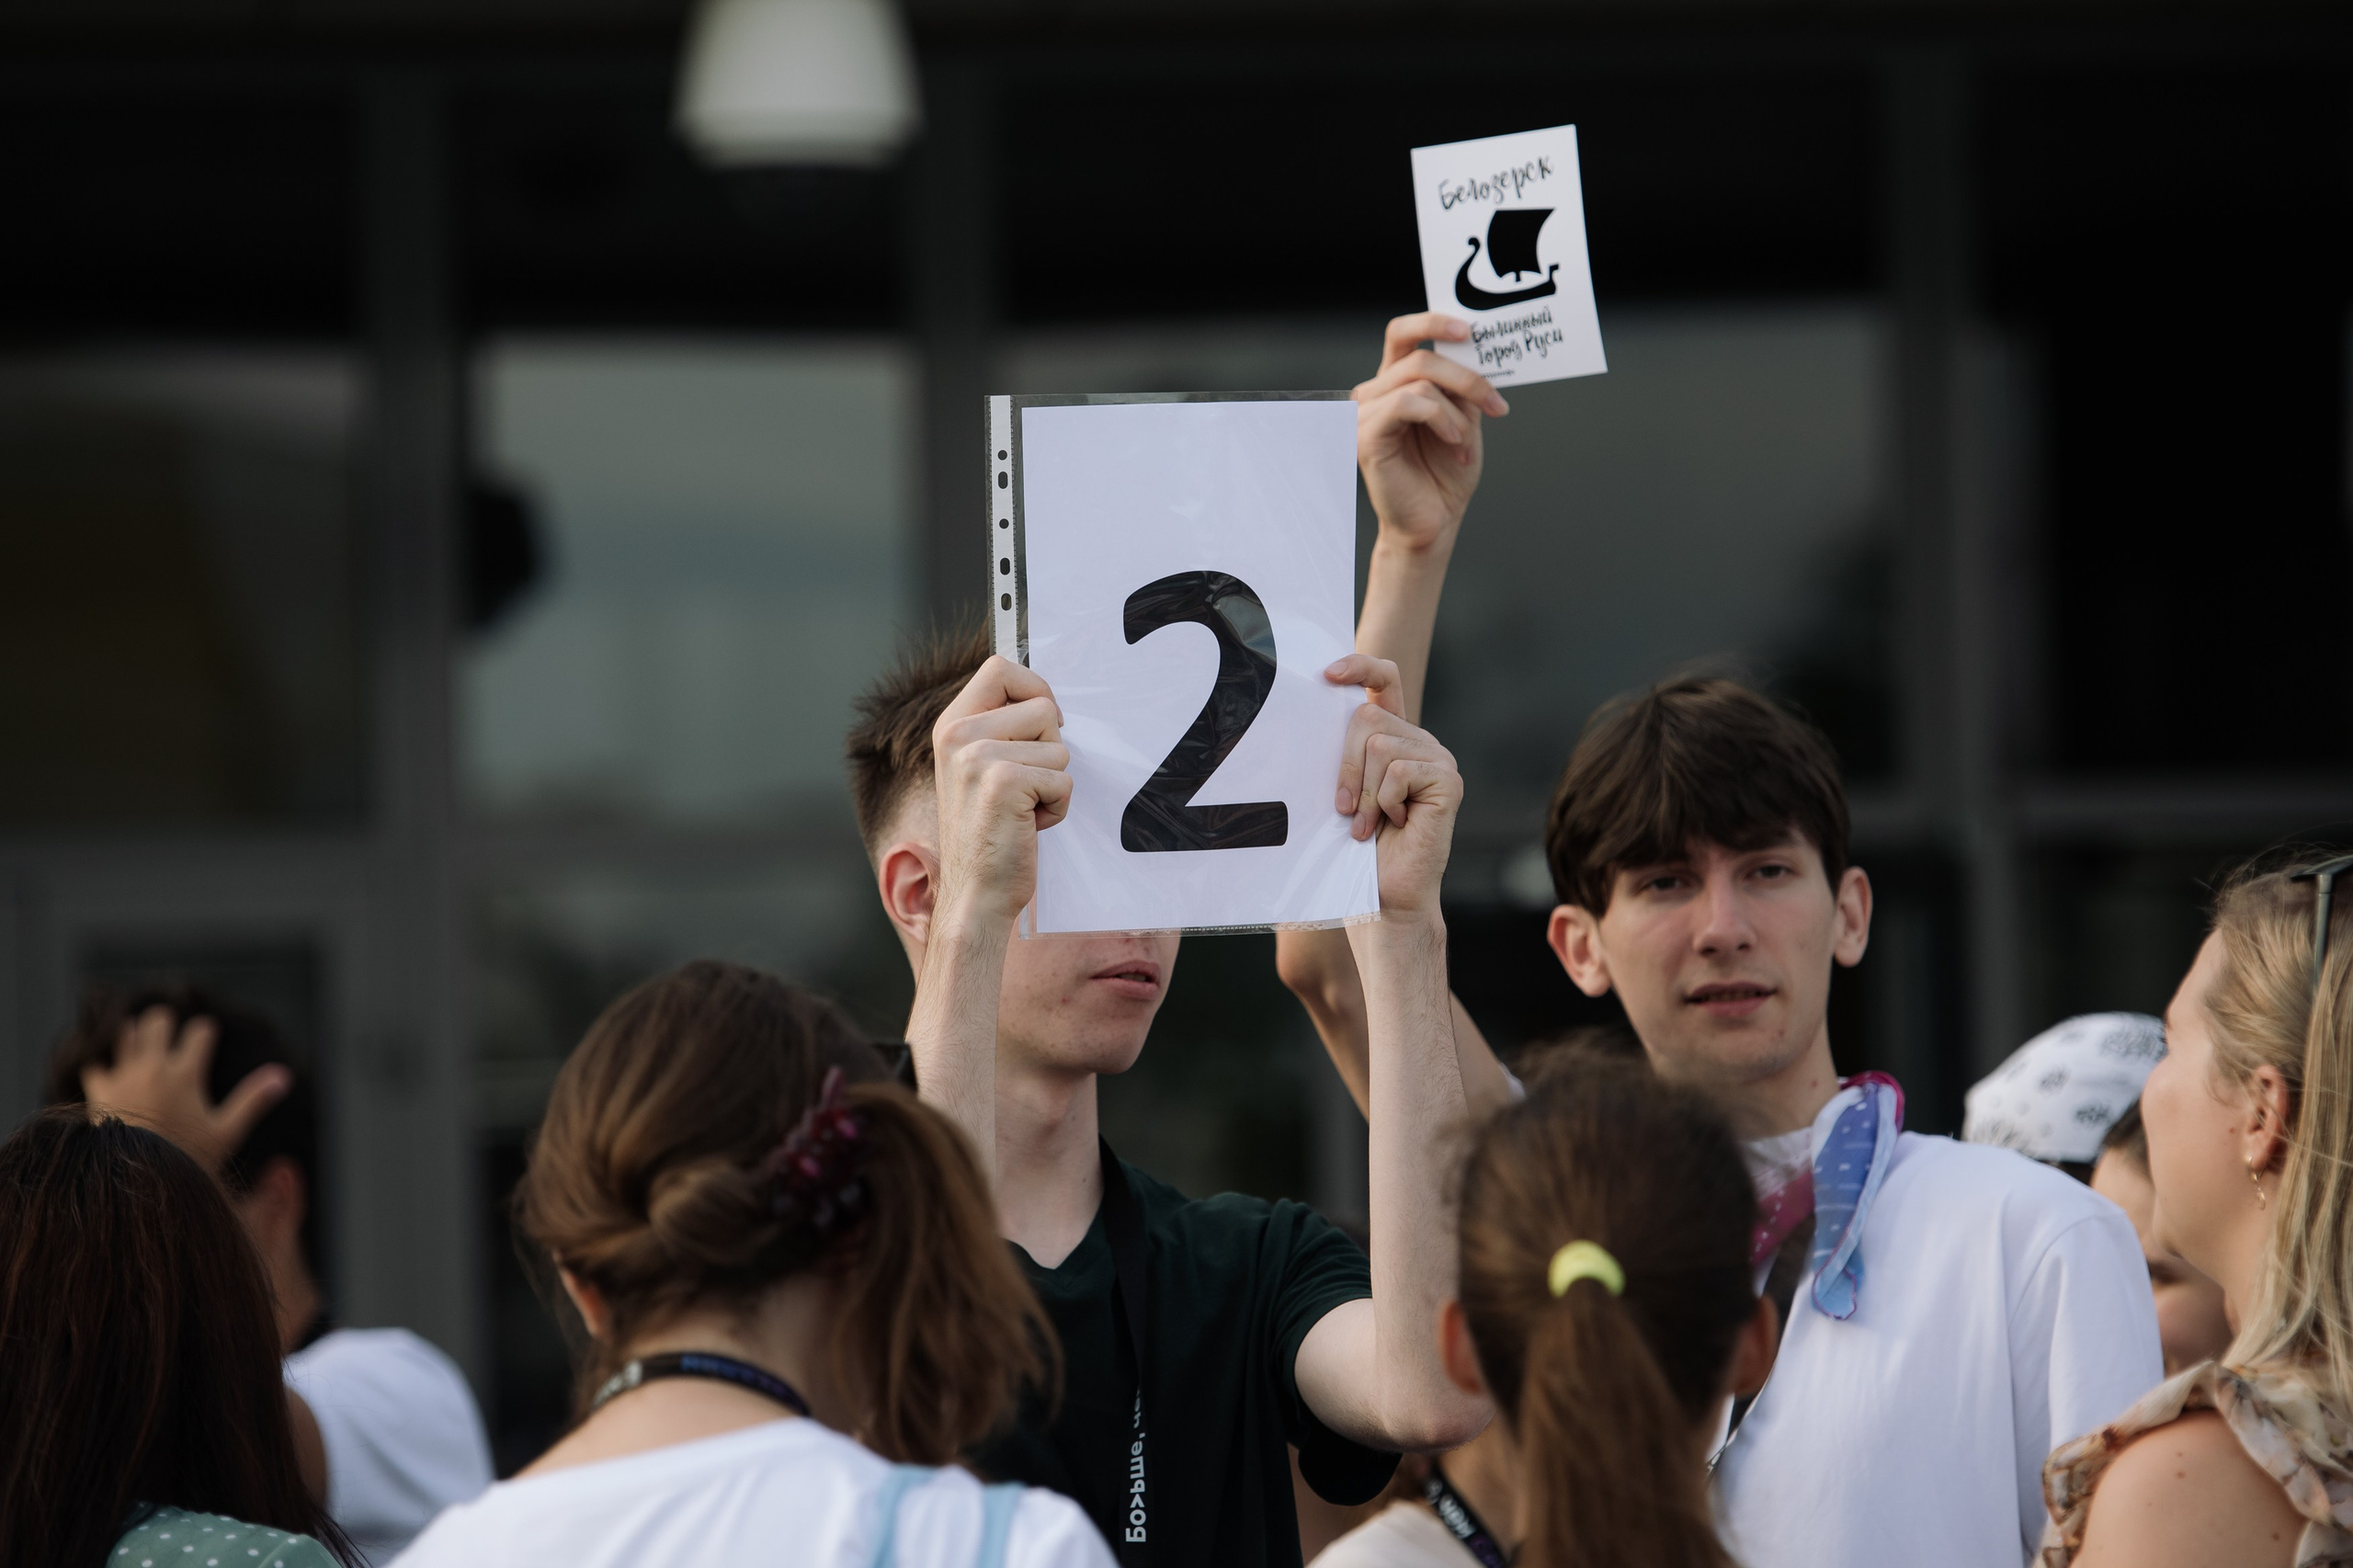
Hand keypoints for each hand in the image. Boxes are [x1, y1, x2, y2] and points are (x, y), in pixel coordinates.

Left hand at [81, 1006, 289, 1175]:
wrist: (134, 1179)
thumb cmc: (185, 1157)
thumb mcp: (226, 1132)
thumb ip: (253, 1100)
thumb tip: (284, 1075)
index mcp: (186, 1073)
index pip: (199, 1032)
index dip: (205, 1033)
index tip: (207, 1040)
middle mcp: (153, 1067)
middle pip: (158, 1021)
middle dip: (167, 1024)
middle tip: (171, 1037)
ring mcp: (123, 1075)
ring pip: (126, 1033)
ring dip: (136, 1034)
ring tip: (144, 1045)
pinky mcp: (99, 1089)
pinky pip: (94, 1061)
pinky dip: (103, 1060)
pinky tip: (111, 1069)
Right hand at [929, 655, 1072, 930]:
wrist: (975, 893)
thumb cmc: (989, 833)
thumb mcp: (980, 768)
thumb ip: (1001, 730)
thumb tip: (1049, 702)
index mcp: (951, 725)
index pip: (999, 667)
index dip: (1034, 688)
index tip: (1042, 722)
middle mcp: (958, 735)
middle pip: (1043, 706)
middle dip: (1050, 747)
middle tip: (1024, 785)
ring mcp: (978, 757)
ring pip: (1059, 746)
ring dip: (1054, 783)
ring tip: (1022, 810)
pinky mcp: (1005, 781)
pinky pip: (1063, 779)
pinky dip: (1057, 808)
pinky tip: (1027, 826)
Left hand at [1325, 654, 1460, 917]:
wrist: (1382, 899)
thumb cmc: (1353, 851)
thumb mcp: (1339, 791)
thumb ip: (1338, 753)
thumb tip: (1307, 714)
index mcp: (1393, 737)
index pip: (1383, 679)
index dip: (1359, 666)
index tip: (1327, 675)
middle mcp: (1419, 741)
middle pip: (1367, 718)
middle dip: (1344, 767)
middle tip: (1345, 811)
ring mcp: (1438, 758)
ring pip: (1380, 745)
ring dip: (1363, 794)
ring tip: (1369, 826)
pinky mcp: (1448, 780)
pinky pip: (1399, 770)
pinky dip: (1384, 803)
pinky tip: (1395, 825)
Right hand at [1354, 313, 1506, 556]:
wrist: (1434, 522)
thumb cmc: (1445, 474)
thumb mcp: (1464, 419)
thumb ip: (1461, 386)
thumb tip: (1476, 352)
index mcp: (1394, 383)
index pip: (1402, 333)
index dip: (1432, 321)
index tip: (1469, 330)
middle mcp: (1373, 393)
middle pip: (1422, 355)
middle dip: (1468, 378)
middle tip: (1497, 404)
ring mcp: (1364, 413)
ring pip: (1420, 380)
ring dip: (1457, 410)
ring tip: (1467, 441)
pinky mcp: (1365, 436)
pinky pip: (1409, 403)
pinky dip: (1441, 419)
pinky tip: (1454, 443)